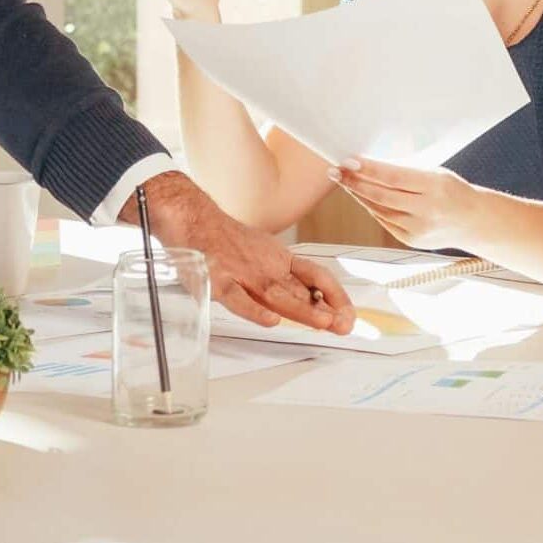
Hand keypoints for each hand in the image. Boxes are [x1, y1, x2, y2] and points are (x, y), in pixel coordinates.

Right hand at [139, 173, 354, 334]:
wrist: (193, 217)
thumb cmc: (227, 240)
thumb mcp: (263, 254)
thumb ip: (284, 279)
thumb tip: (312, 301)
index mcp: (279, 258)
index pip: (316, 276)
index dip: (336, 295)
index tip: (349, 314)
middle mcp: (266, 265)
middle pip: (301, 290)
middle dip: (325, 310)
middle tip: (344, 326)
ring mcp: (242, 273)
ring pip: (276, 294)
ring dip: (301, 309)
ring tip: (323, 323)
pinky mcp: (218, 280)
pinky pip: (237, 298)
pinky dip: (254, 310)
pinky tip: (269, 321)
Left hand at [331, 159, 484, 251]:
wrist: (473, 221)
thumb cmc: (451, 190)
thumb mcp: (434, 172)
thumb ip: (404, 170)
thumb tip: (369, 162)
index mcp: (435, 187)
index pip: (394, 177)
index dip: (368, 169)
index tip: (348, 161)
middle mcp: (426, 210)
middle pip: (381, 195)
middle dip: (355, 182)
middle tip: (336, 171)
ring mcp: (418, 229)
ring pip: (379, 210)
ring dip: (359, 195)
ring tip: (345, 181)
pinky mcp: (411, 240)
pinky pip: (385, 221)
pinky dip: (372, 208)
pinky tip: (362, 197)